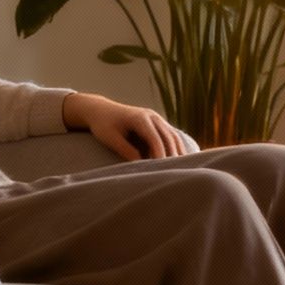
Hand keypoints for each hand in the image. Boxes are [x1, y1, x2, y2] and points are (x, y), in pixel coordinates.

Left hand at [63, 93, 184, 159]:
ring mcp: (157, 119)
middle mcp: (152, 116)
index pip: (155, 138)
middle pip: (168, 137)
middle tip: (176, 174)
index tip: (162, 170)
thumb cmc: (103, 125)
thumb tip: (141, 164)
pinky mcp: (158, 124)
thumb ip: (125, 150)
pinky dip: (176, 149)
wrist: (101, 110)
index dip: (160, 154)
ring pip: (174, 137)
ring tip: (183, 171)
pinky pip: (171, 137)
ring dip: (178, 152)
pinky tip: (180, 163)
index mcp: (140, 118)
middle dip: (173, 155)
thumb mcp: (110, 138)